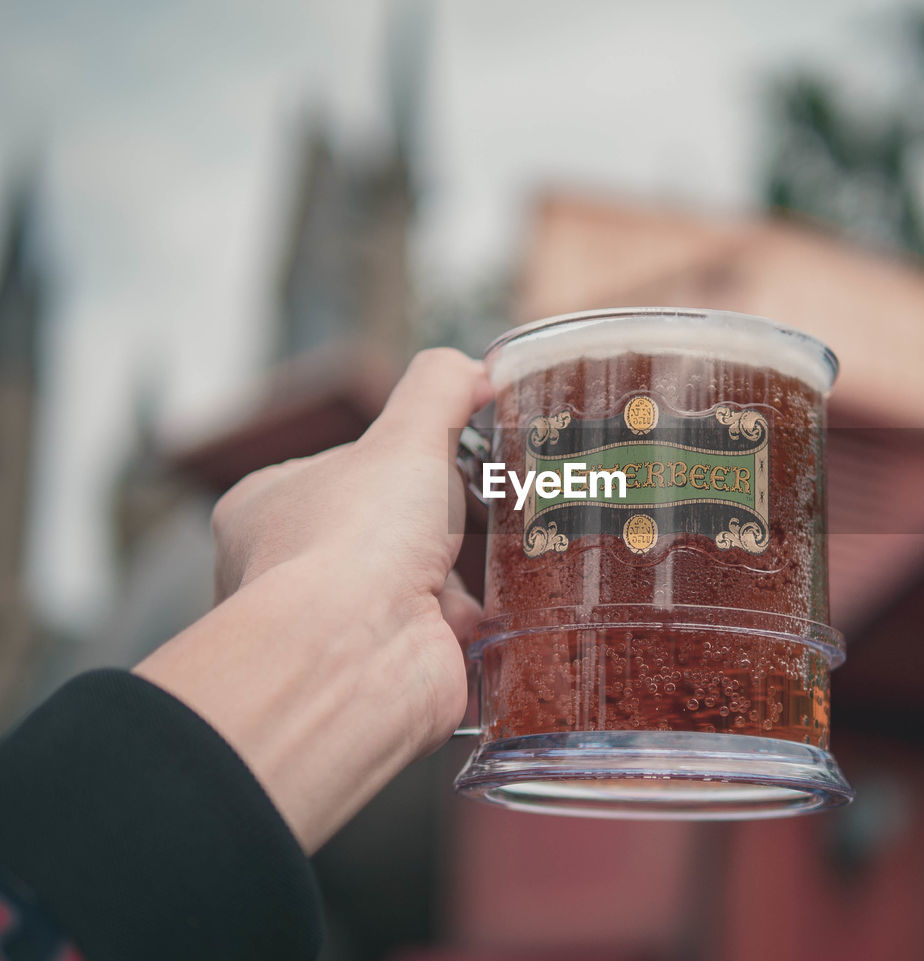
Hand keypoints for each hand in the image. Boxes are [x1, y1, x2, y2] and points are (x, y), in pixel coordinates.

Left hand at [135, 348, 491, 852]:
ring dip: (474, 573)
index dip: (407, 457)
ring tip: (514, 549)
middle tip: (499, 500)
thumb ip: (440, 388)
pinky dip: (489, 620)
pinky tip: (512, 602)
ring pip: (433, 583)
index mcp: (271, 508)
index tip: (459, 451)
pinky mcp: (398, 667)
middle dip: (449, 521)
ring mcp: (348, 625)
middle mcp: (298, 570)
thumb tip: (480, 371)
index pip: (347, 467)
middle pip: (397, 527)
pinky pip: (458, 634)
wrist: (357, 661)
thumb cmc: (354, 542)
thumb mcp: (404, 435)